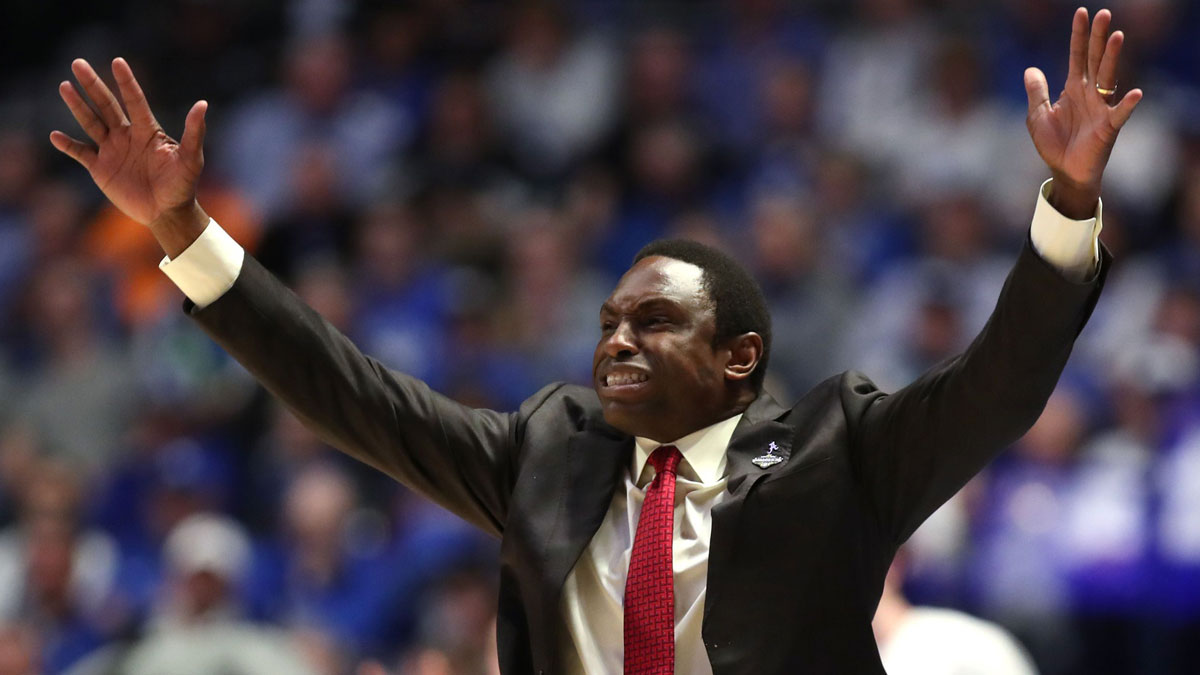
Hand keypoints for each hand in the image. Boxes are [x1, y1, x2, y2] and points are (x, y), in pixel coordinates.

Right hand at [50, 58, 207, 227]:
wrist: (168, 213)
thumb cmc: (183, 185)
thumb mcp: (191, 159)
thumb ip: (194, 133)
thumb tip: (203, 104)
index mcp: (148, 131)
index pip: (134, 101)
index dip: (126, 82)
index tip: (118, 61)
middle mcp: (127, 136)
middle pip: (106, 105)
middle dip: (93, 85)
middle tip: (78, 63)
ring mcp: (112, 151)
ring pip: (91, 123)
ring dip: (77, 106)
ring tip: (65, 86)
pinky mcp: (101, 169)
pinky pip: (81, 153)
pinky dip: (68, 145)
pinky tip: (55, 136)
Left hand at [1024, 7, 1142, 218]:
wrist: (1065, 171)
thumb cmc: (1054, 144)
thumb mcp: (1037, 116)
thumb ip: (1036, 93)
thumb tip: (1030, 69)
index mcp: (1073, 89)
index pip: (1077, 56)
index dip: (1079, 36)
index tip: (1081, 13)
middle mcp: (1090, 93)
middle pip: (1095, 59)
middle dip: (1098, 37)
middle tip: (1103, 13)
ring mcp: (1101, 108)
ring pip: (1108, 77)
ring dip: (1112, 57)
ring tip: (1117, 36)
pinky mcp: (1108, 127)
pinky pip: (1120, 114)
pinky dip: (1127, 105)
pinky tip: (1135, 93)